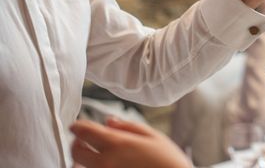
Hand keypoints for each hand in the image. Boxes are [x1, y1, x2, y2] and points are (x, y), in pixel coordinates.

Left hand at [70, 118, 190, 167]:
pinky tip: (103, 165)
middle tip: (82, 140)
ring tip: (91, 154)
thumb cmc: (168, 161)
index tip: (77, 125)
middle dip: (76, 143)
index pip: (84, 131)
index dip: (78, 126)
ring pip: (79, 167)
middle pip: (76, 151)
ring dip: (82, 159)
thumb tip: (109, 121)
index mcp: (117, 144)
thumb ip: (128, 127)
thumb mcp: (153, 136)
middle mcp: (106, 162)